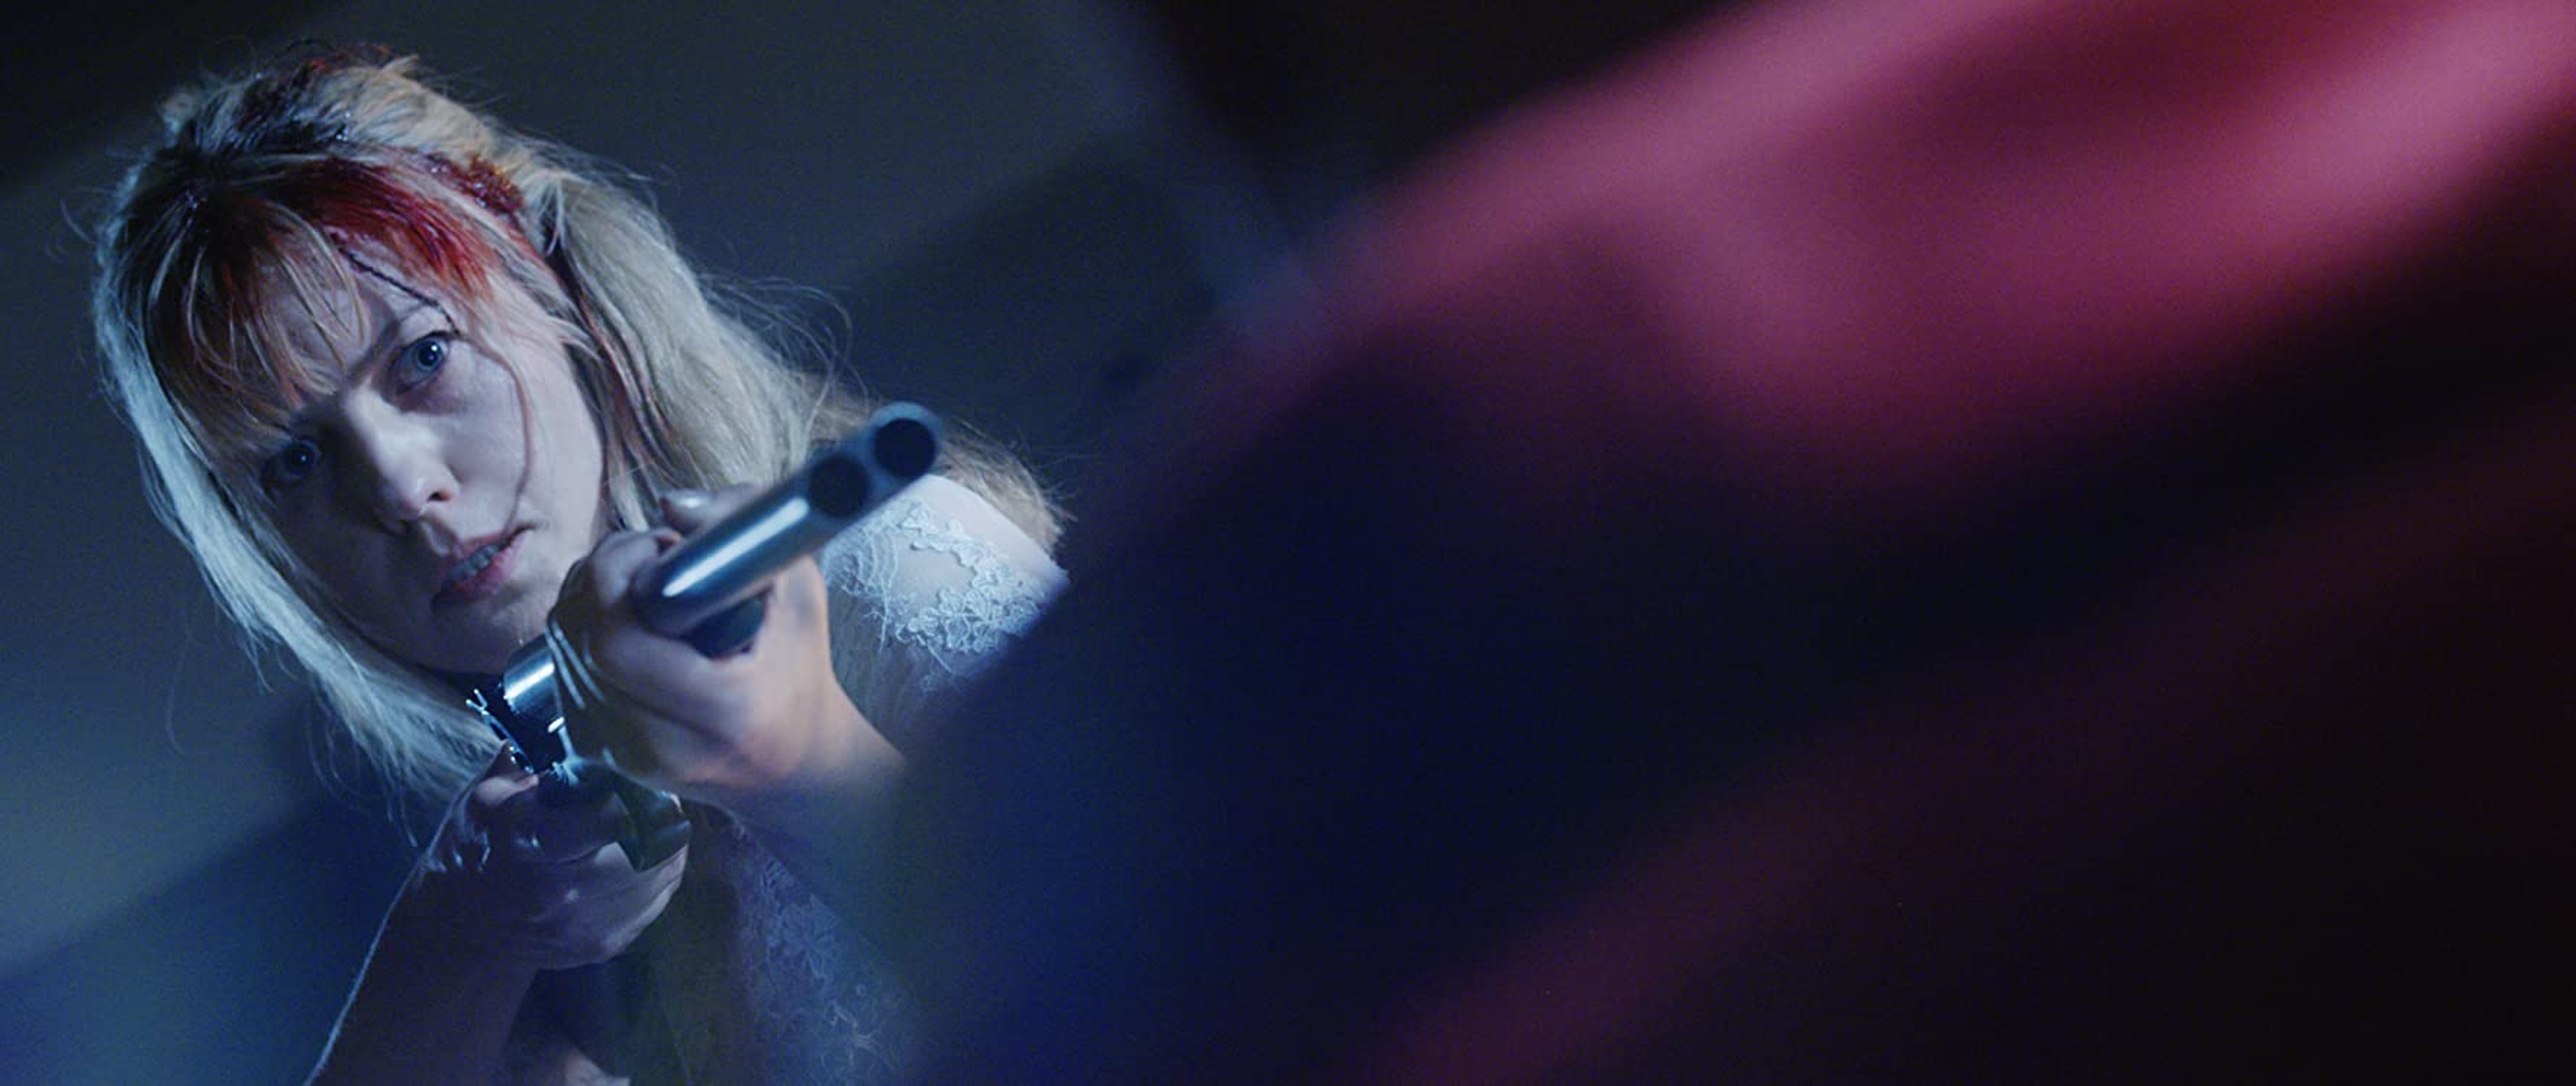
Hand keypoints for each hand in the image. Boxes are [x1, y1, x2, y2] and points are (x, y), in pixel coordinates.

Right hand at [413, 751, 687, 969]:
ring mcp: (587, 927)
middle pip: (646, 848)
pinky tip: (642, 855)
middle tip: (653, 793)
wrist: (462, 927)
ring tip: (651, 821)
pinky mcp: (608, 945)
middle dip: (656, 815)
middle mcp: (560, 893)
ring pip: (663, 874)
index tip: (634, 776)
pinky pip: (659, 900)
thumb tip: (585, 719)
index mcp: (528, 844)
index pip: (607, 818)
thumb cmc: (476, 846)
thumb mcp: (489, 794)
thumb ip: (538, 759)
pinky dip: (660, 873)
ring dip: (666, 843)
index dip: (632, 793)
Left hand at [547, 486, 891, 812]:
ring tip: (647, 586)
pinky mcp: (593, 750)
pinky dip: (585, 628)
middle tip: (652, 554)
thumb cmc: (799, 674)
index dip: (619, 574)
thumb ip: (745, 534)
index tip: (663, 547)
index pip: (615, 640)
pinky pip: (562, 666)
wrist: (789, 766)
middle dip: (603, 573)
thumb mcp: (800, 597)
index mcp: (720, 713)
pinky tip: (630, 622)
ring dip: (590, 597)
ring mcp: (619, 755)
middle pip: (577, 637)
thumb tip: (670, 505)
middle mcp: (659, 745)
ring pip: (561, 647)